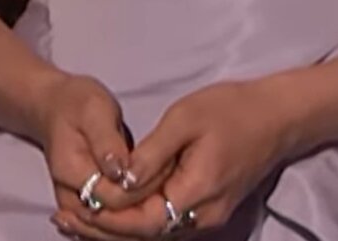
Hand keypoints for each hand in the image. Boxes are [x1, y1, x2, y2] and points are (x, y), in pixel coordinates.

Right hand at [34, 72, 158, 236]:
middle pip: (114, 221)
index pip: (114, 197)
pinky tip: (152, 204)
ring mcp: (76, 206)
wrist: (55, 109)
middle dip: (147, 203)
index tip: (167, 164)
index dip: (143, 186)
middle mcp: (69, 196)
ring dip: (142, 214)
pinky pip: (111, 226)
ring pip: (113, 230)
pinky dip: (133, 220)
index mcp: (70, 171)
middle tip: (172, 178)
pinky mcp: (86, 207)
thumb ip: (106, 142)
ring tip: (165, 190)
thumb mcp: (94, 110)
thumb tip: (120, 171)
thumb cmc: (77, 104)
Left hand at [66, 79, 293, 236]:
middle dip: (102, 229)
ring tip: (73, 218)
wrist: (277, 117)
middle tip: (61, 218)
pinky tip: (108, 210)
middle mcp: (201, 216)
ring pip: (152, 233)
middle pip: (145, 234)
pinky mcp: (205, 208)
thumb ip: (152, 154)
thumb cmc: (230, 110)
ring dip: (114, 229)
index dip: (107, 218)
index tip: (75, 206)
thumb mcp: (185, 119)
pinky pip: (163, 222)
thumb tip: (121, 180)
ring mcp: (205, 216)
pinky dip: (133, 221)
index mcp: (196, 193)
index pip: (144, 221)